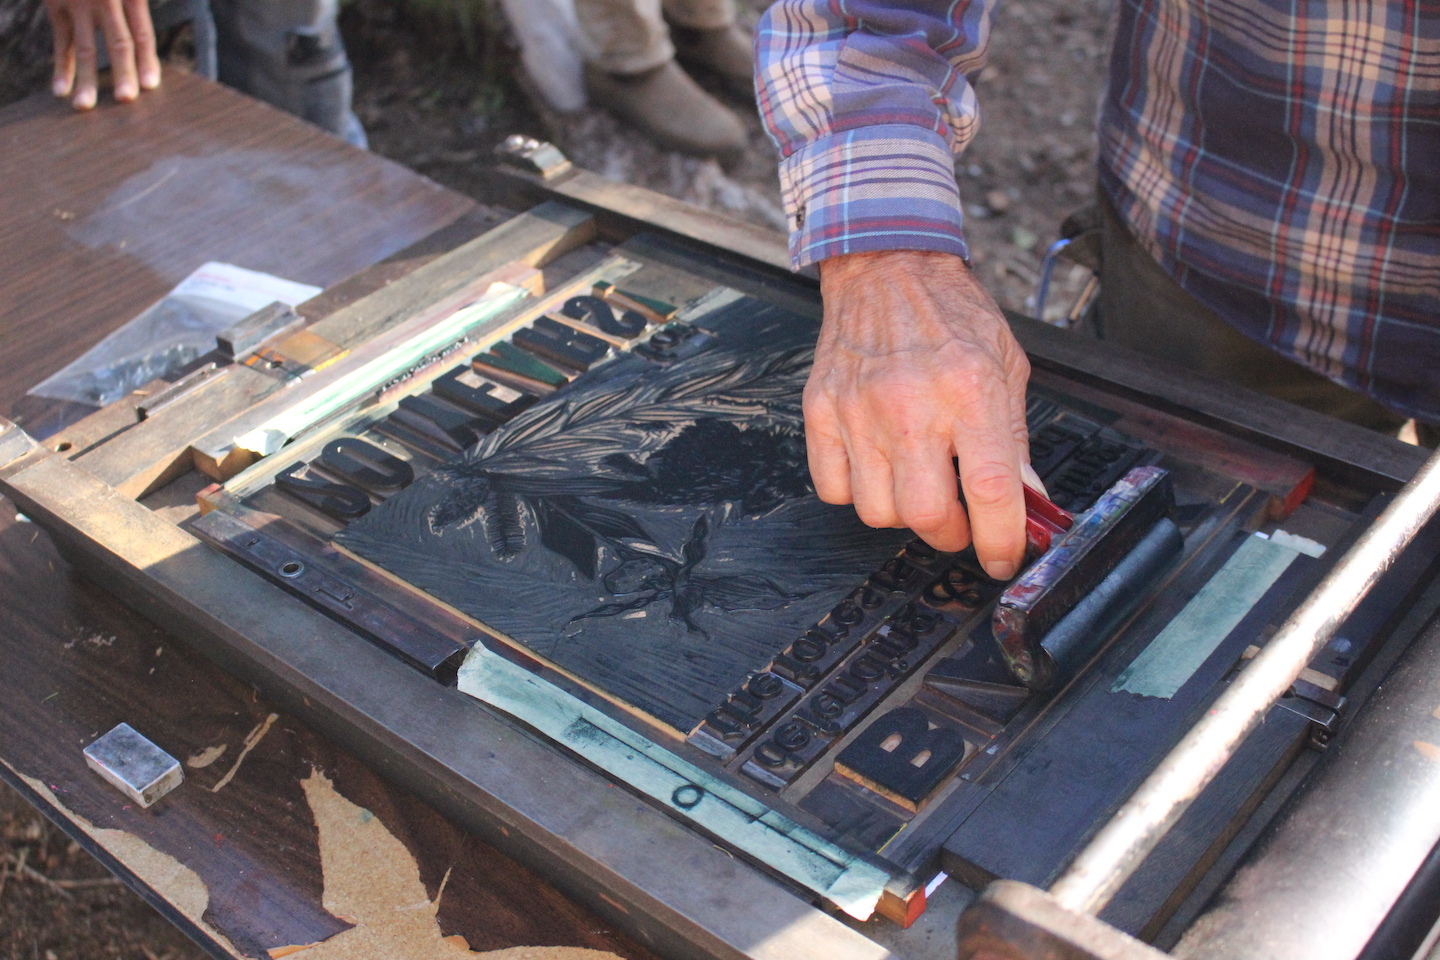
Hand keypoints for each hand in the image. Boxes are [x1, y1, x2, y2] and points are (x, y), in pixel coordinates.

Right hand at [46, 0, 159, 109]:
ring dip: (85, 79)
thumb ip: (142, 6)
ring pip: (83, 47)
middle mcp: (104, 1)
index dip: (147, 60)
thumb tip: (159, 38)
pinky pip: (59, 41)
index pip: (141, 34)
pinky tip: (61, 91)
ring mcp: (78, 4)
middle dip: (122, 72)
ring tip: (85, 107)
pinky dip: (60, 67)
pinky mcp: (56, 6)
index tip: (151, 86)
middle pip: (117, 42)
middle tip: (126, 100)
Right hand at [807, 249, 1032, 579]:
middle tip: (959, 522)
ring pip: (877, 511)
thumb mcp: (1006, 367)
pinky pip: (834, 489)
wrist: (887, 268)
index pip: (990, 490)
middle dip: (950, 535)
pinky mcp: (822, 411)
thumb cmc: (950, 313)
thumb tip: (1027, 501)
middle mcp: (912, 403)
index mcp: (969, 390)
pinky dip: (858, 492)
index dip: (1001, 539)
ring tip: (916, 484)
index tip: (1003, 557)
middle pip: (925, 514)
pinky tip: (878, 466)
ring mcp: (860, 410)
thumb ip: (1014, 440)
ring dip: (903, 513)